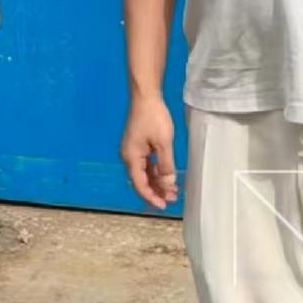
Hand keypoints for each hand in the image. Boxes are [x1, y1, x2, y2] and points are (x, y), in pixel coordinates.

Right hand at [121, 95, 178, 209]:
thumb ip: (166, 165)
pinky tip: (167, 175)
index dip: (151, 197)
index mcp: (131, 157)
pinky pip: (146, 164)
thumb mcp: (163, 143)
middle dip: (156, 191)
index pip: (139, 184)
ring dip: (157, 182)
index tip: (163, 206)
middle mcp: (129, 156)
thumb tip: (168, 183)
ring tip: (173, 190)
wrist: (146, 97)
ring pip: (144, 173)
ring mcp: (133, 151)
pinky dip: (156, 172)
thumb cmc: (153, 118)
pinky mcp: (138, 145)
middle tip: (173, 199)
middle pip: (141, 180)